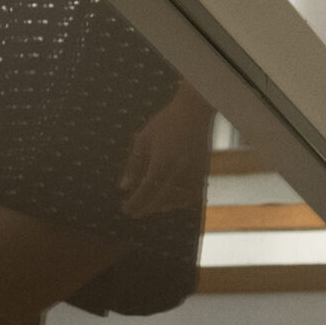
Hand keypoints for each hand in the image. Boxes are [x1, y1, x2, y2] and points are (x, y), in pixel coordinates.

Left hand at [119, 85, 214, 217]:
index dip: (135, 202)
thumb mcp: (144, 139)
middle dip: (146, 209)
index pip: (145, 189)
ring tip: (151, 207)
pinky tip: (172, 201)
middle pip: (161, 198)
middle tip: (134, 214)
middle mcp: (179, 169)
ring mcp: (193, 171)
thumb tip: (123, 187)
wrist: (194, 111)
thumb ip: (133, 165)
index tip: (125, 209)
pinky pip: (193, 193)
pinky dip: (182, 201)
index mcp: (162, 161)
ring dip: (163, 206)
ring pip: (178, 199)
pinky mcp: (203, 170)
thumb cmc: (166, 122)